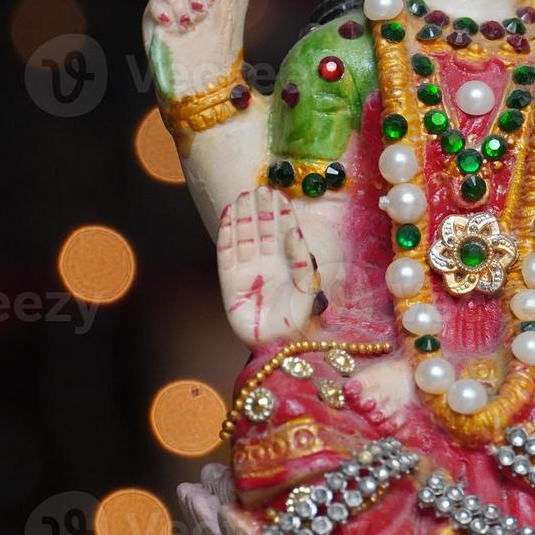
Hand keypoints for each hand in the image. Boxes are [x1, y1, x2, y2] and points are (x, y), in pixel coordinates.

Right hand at [142, 0, 243, 95]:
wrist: (199, 76)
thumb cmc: (217, 51)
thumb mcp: (225, 15)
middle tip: (202, 12)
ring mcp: (169, 5)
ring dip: (182, 4)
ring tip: (189, 24)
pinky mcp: (153, 17)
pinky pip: (155, 2)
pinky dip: (165, 11)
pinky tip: (172, 24)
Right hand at [216, 187, 314, 346]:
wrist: (276, 346)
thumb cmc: (297, 320)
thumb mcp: (308, 287)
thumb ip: (302, 258)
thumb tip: (294, 230)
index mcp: (287, 264)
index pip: (283, 232)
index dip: (281, 213)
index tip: (279, 194)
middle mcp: (267, 264)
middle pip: (262, 229)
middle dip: (262, 209)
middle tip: (261, 188)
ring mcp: (247, 271)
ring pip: (245, 236)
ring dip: (244, 216)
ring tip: (245, 195)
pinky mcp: (229, 281)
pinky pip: (227, 252)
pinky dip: (227, 232)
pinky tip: (229, 214)